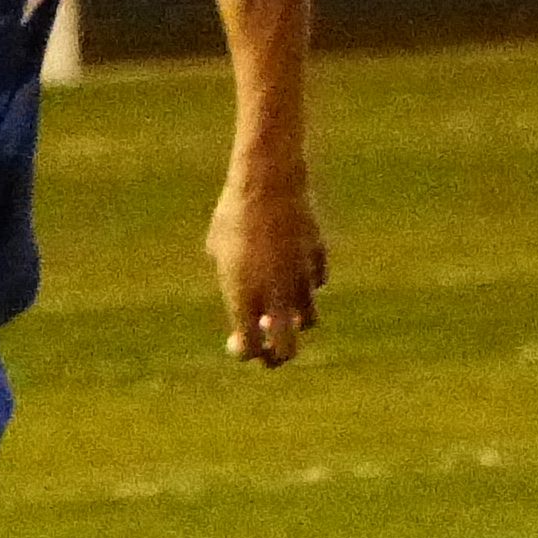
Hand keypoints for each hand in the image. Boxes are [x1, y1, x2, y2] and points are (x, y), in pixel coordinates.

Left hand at [208, 176, 326, 366]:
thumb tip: (249, 300)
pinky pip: (316, 283)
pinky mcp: (318, 259)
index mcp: (243, 296)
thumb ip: (233, 281)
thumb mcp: (219, 248)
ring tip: (283, 309)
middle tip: (269, 348)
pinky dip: (307, 285)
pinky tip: (294, 270)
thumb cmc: (234, 213)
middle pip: (286, 350)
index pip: (250, 348)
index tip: (238, 341)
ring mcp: (301, 278)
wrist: (267, 181)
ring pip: (309, 320)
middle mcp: (275, 295)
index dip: (245, 352)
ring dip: (296, 320)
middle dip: (278, 356)